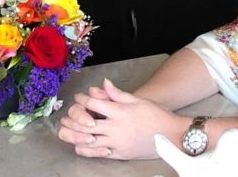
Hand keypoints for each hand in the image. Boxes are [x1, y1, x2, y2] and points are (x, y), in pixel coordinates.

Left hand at [58, 78, 186, 159]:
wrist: (171, 135)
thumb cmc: (157, 115)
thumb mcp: (139, 100)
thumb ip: (118, 93)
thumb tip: (103, 83)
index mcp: (121, 111)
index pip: (94, 104)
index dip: (83, 100)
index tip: (79, 97)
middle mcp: (116, 127)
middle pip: (85, 123)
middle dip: (72, 119)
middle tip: (66, 116)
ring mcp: (116, 142)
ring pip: (87, 141)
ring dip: (73, 136)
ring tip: (66, 131)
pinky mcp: (119, 154)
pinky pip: (96, 154)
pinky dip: (85, 149)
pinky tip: (81, 144)